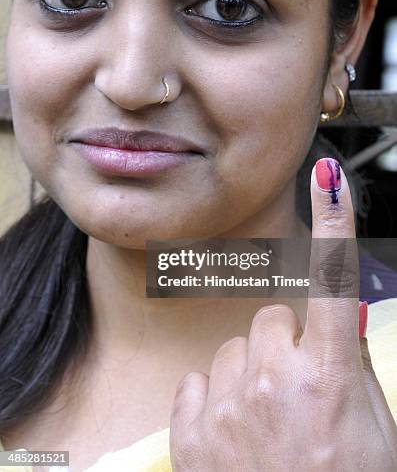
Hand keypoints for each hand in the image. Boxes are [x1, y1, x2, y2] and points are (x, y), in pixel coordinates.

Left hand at [169, 158, 396, 470]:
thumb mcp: (371, 425)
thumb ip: (350, 361)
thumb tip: (340, 315)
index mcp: (330, 375)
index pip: (335, 281)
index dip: (335, 224)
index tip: (329, 180)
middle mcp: (276, 378)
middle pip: (272, 317)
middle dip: (285, 344)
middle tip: (298, 391)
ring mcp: (229, 403)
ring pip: (236, 347)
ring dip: (252, 372)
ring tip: (268, 420)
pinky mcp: (193, 428)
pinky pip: (201, 377)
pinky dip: (216, 395)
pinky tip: (235, 431)